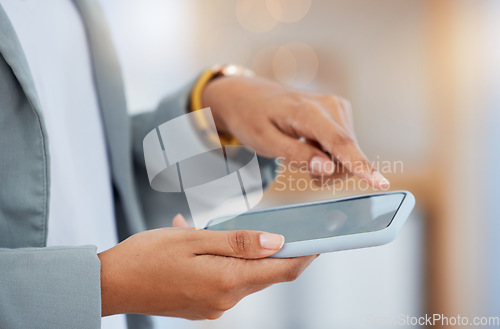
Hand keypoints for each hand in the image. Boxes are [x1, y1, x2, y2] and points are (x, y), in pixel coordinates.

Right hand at [98, 215, 315, 318]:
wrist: (111, 284)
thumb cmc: (146, 256)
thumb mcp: (193, 239)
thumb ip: (238, 242)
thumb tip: (277, 241)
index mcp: (226, 281)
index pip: (282, 271)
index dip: (304, 255)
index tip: (320, 240)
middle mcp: (225, 299)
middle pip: (266, 275)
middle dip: (277, 252)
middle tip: (278, 226)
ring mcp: (213, 306)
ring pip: (245, 276)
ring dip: (244, 254)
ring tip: (218, 230)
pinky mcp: (202, 306)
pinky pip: (225, 281)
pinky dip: (224, 262)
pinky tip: (202, 246)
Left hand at [203, 76, 388, 187]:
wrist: (249, 96)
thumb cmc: (253, 118)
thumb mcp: (265, 142)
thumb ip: (297, 156)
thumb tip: (328, 169)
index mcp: (308, 111)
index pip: (340, 143)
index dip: (360, 166)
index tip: (380, 182)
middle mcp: (330, 105)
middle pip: (347, 154)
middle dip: (329, 172)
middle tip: (300, 168)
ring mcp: (338, 106)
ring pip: (349, 152)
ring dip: (328, 163)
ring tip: (301, 152)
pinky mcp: (340, 111)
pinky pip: (345, 145)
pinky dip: (329, 153)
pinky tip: (309, 144)